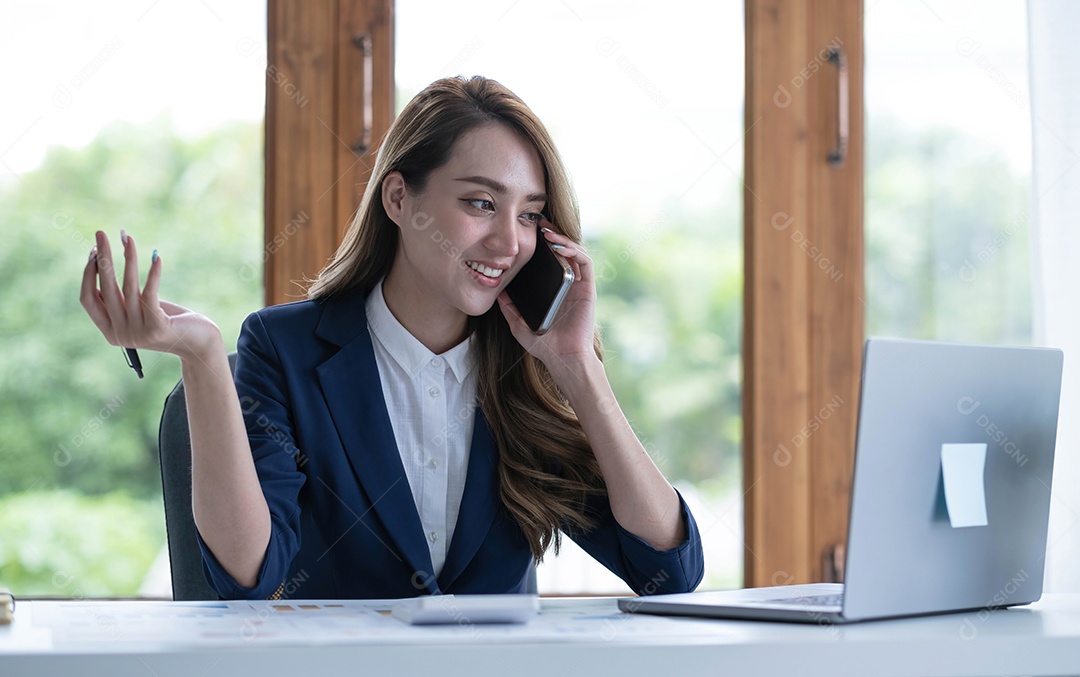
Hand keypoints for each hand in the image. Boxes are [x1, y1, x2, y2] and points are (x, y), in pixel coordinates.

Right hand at [80, 230, 221, 362]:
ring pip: (128, 288)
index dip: (88, 274)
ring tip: (127, 238)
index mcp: (110, 332)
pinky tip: (156, 257)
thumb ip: (122, 298)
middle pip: (105, 289)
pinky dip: (153, 273)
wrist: (199, 344)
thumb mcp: (140, 311)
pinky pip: (150, 293)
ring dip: (128, 258)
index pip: (88, 299)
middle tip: (101, 233)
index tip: (93, 251)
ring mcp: (138, 333)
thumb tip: (101, 263)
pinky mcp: (157, 327)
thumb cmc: (170, 321)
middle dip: (102, 258)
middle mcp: (120, 334)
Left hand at [497, 220, 599, 376]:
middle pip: (562, 251)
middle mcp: (567, 284)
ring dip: (562, 238)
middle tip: (536, 222)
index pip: (548, 260)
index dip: (540, 244)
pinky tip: (558, 245)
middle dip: (551, 234)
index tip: (525, 233)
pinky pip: (584, 262)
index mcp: (552, 290)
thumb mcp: (518, 324)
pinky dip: (573, 249)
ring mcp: (578, 285)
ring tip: (546, 230)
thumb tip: (497, 291)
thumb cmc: (544, 345)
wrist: (563, 359)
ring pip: (574, 252)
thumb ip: (509, 308)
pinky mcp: (587, 288)